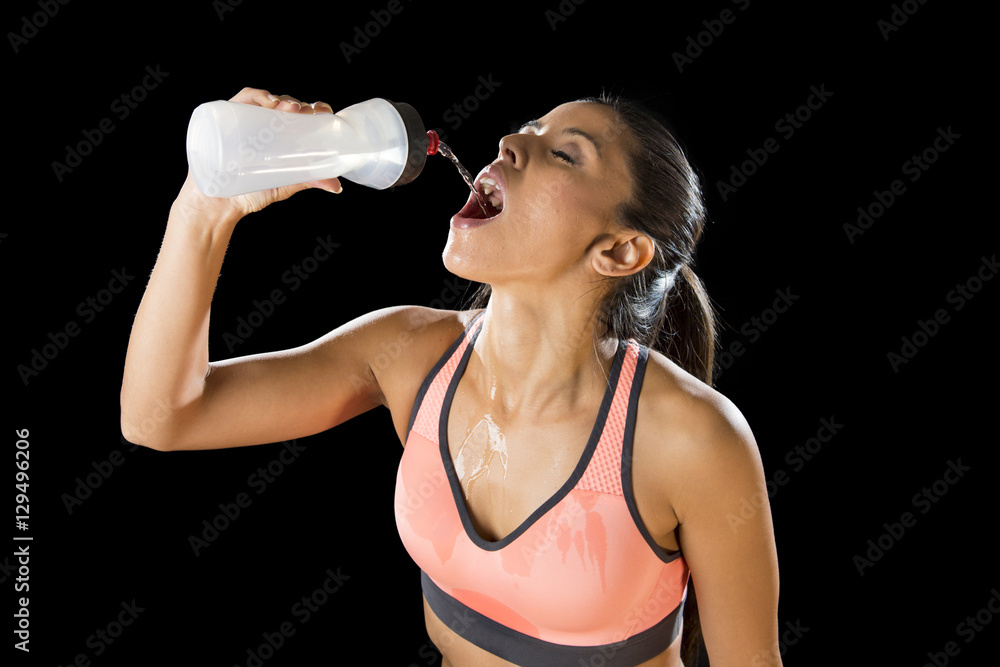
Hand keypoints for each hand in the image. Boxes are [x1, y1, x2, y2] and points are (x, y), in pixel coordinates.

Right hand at [174, 87, 342, 219]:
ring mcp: (246, 120)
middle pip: (287, 105)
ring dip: (281, 99)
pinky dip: (256, 95)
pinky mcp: (227, 117)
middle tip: (309, 112)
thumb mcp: (284, 185)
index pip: (301, 116)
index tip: (325, 113)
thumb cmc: (250, 193)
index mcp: (281, 136)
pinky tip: (268, 102)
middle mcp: (265, 125)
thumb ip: (308, 180)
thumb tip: (336, 186)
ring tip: (291, 109)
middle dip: (301, 105)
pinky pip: (242, 98)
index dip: (315, 111)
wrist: (217, 205)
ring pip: (268, 100)